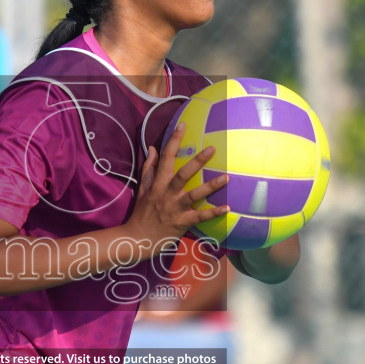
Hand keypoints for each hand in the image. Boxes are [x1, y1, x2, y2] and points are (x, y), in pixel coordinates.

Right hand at [125, 122, 228, 254]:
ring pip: (195, 194)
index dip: (174, 141)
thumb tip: (154, 148)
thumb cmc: (141, 212)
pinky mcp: (182, 223)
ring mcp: (175, 208)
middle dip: (198, 161)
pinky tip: (227, 207)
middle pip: (183, 174)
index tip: (183, 125)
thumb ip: (149, 168)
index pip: (166, 158)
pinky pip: (200, 217)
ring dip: (211, 186)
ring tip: (227, 177)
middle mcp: (166, 194)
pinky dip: (214, 212)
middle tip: (213, 149)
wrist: (137, 238)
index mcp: (157, 183)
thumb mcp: (142, 188)